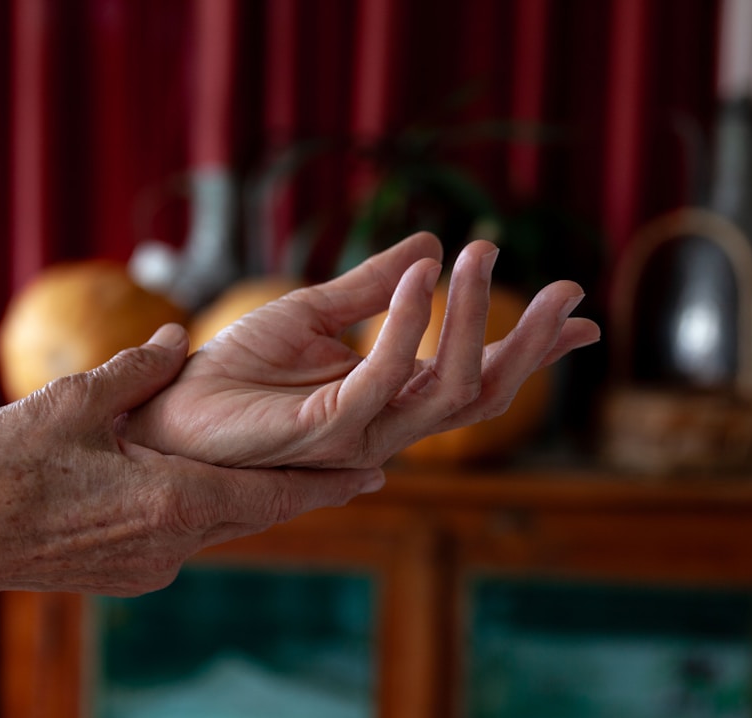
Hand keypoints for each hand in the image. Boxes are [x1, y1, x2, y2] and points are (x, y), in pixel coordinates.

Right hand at [0, 330, 383, 596]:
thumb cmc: (7, 469)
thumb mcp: (74, 402)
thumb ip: (136, 370)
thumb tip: (174, 339)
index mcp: (174, 498)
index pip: (275, 491)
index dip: (329, 480)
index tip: (377, 472)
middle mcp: (174, 542)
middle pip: (260, 512)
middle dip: (308, 489)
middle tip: (362, 470)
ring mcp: (150, 567)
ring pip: (224, 526)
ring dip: (258, 499)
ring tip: (296, 475)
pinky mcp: (127, 577)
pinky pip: (188, 539)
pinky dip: (212, 512)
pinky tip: (209, 491)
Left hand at [123, 233, 600, 468]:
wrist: (170, 409)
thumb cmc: (234, 370)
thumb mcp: (311, 313)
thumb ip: (369, 287)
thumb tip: (429, 246)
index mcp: (391, 399)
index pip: (479, 379)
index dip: (534, 350)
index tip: (581, 312)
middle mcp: (388, 425)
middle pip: (483, 395)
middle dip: (531, 345)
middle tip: (568, 291)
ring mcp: (361, 436)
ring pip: (448, 391)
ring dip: (474, 320)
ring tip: (481, 255)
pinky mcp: (326, 431)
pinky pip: (383, 380)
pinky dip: (405, 326)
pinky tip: (417, 278)